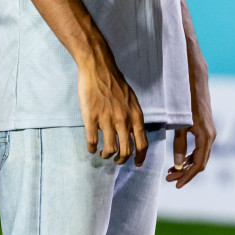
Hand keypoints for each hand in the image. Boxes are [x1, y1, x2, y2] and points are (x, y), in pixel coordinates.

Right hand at [75, 44, 146, 164]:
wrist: (99, 69)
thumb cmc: (116, 84)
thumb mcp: (132, 101)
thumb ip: (133, 117)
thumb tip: (134, 133)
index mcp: (135, 116)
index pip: (142, 143)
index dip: (140, 157)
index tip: (137, 164)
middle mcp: (123, 120)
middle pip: (126, 151)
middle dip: (121, 160)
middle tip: (117, 160)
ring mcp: (107, 120)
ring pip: (109, 149)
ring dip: (106, 156)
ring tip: (103, 154)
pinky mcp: (91, 118)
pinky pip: (92, 141)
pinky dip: (92, 148)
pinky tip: (91, 148)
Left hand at [167, 65, 215, 188]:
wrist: (195, 80)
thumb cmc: (186, 100)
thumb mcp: (180, 123)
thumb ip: (179, 144)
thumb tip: (177, 164)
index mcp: (206, 136)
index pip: (198, 164)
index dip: (187, 176)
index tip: (175, 184)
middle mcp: (211, 135)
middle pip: (200, 162)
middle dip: (185, 173)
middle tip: (169, 179)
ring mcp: (209, 131)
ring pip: (200, 155)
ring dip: (186, 165)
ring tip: (171, 171)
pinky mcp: (205, 127)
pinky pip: (200, 148)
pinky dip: (189, 156)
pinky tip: (179, 159)